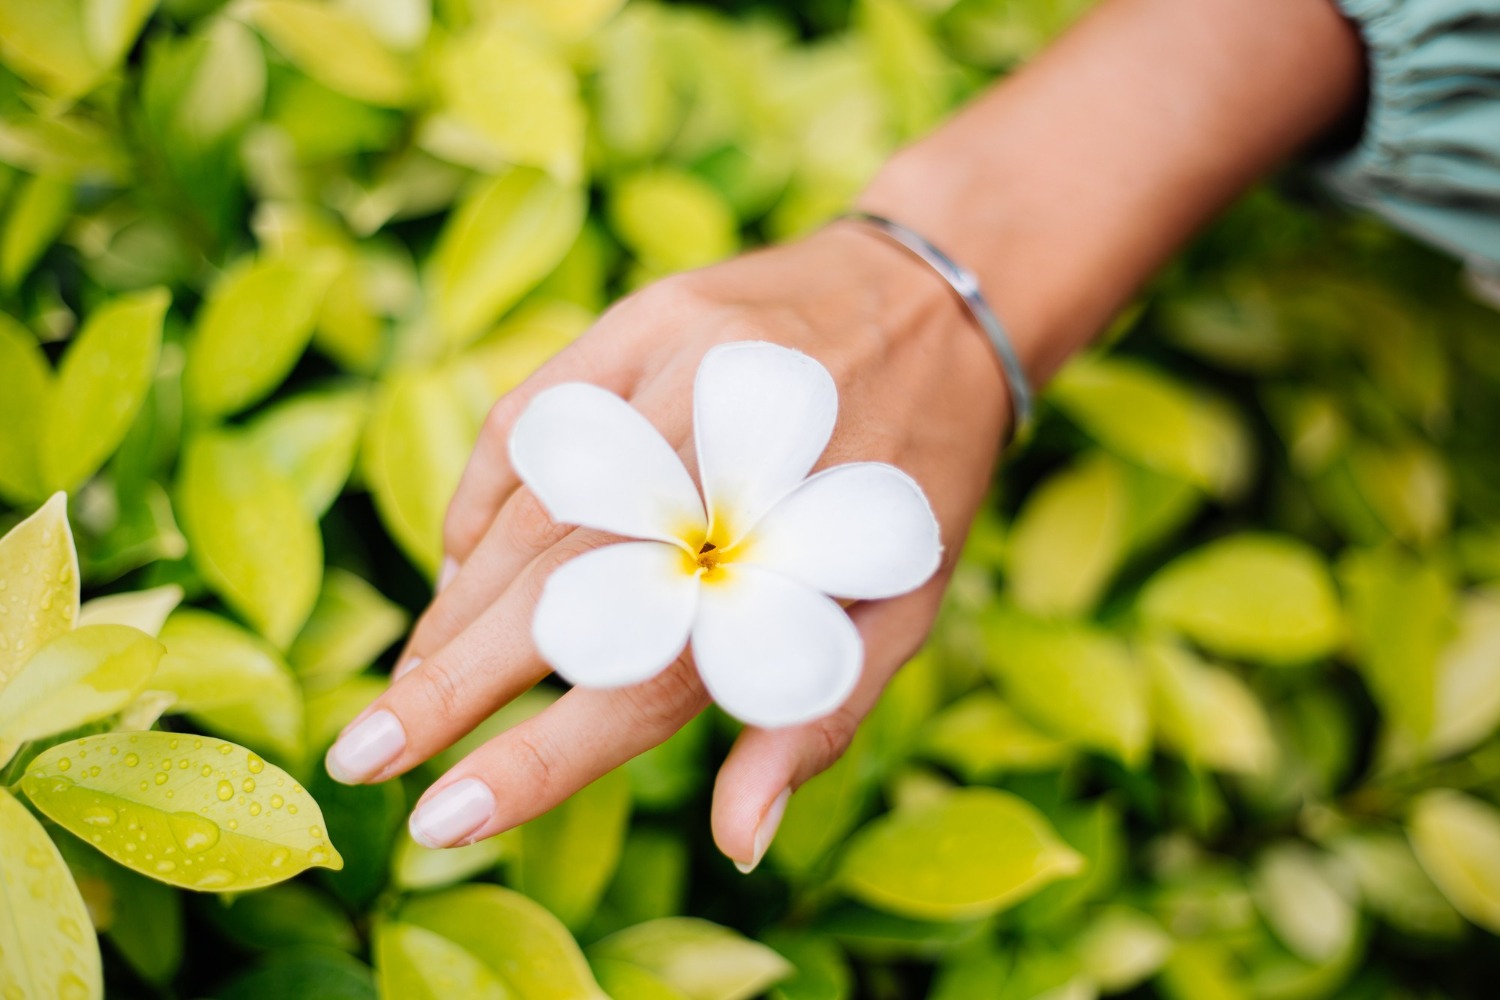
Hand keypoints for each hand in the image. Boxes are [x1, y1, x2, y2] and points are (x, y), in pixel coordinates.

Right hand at [323, 221, 1009, 868]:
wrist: (939, 298)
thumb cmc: (914, 484)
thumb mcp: (903, 607)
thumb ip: (814, 714)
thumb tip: (738, 839)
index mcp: (798, 552)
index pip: (643, 676)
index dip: (539, 756)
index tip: (442, 819)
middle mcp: (725, 461)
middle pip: (559, 590)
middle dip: (446, 681)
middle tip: (361, 753)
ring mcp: (678, 373)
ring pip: (531, 508)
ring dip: (458, 602)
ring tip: (411, 681)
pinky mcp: (646, 316)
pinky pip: (531, 417)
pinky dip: (482, 495)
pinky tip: (461, 561)